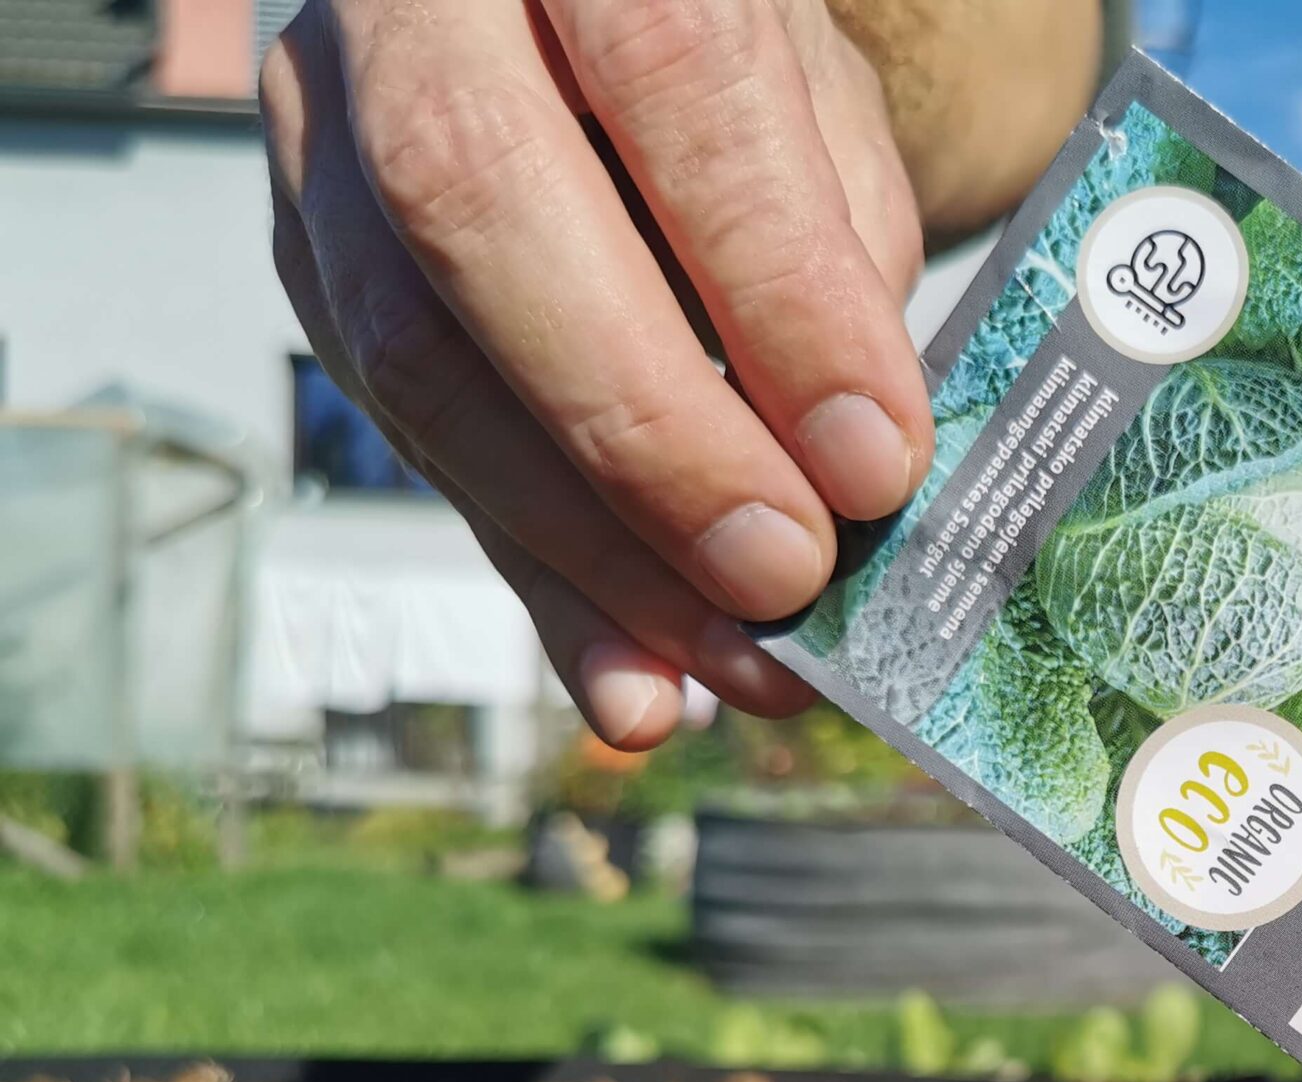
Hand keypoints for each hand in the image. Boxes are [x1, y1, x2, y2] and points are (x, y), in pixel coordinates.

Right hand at [261, 0, 934, 747]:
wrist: (578, 19)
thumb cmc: (727, 54)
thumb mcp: (815, 101)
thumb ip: (830, 249)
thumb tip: (850, 472)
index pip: (669, 73)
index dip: (773, 282)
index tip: (873, 459)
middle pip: (477, 206)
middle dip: (646, 431)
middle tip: (786, 578)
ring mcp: (321, 122)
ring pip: (412, 347)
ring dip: (587, 546)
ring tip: (734, 662)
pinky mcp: (309, 256)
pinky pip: (413, 437)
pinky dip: (540, 574)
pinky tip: (636, 678)